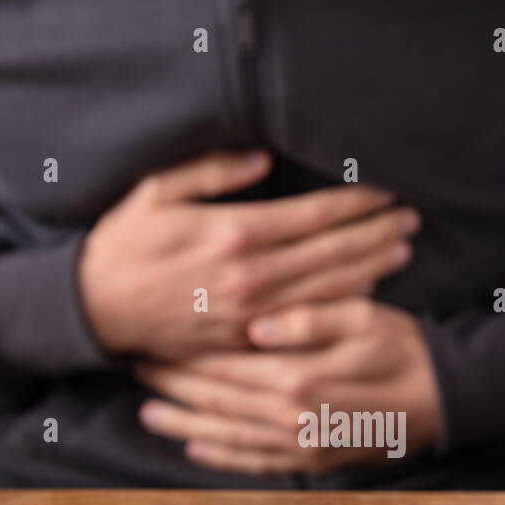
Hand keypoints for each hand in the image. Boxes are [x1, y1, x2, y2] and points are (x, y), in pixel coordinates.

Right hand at [77, 150, 419, 360]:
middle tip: (411, 221)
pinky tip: (364, 297)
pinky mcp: (244, 344)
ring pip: (327, 292)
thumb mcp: (156, 192)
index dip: (358, 203)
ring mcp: (251, 316)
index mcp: (235, 234)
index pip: (316, 215)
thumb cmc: (123, 245)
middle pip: (334, 254)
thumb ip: (211, 172)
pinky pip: (304, 327)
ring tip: (401, 253)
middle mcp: (251, 277)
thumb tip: (263, 159)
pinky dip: (338, 310)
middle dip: (377, 234)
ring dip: (370, 270)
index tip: (387, 192)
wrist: (93, 309)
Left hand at [135, 298, 442, 475]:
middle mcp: (292, 419)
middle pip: (217, 400)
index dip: (184, 352)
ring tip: (146, 412)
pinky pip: (256, 464)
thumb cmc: (406, 348)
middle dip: (173, 384)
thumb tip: (259, 325)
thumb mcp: (366, 318)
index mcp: (299, 378)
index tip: (151, 337)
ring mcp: (300, 447)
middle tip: (135, 367)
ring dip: (185, 423)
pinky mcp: (312, 464)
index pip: (224, 365)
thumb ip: (311, 320)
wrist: (447, 399)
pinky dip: (222, 457)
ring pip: (227, 436)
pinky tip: (194, 447)